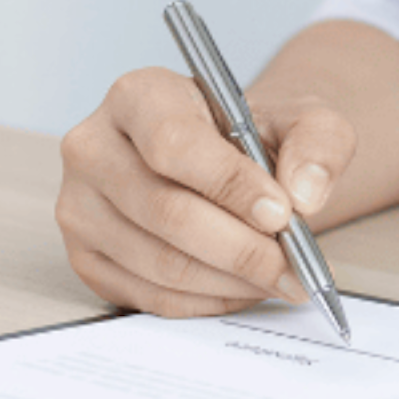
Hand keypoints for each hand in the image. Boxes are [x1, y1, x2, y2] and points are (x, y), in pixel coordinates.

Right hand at [56, 68, 357, 316]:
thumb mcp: (299, 120)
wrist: (221, 163)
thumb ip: (317, 144)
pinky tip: (242, 288)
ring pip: (161, 264)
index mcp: (137, 96)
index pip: (173, 145)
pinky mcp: (87, 259)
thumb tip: (304, 194)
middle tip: (295, 268)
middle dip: (242, 249)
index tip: (281, 215)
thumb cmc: (251, 138)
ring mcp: (80, 208)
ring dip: (231, 282)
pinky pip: (152, 297)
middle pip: (166, 212)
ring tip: (278, 279)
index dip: (230, 185)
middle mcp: (93, 149)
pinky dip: (209, 302)